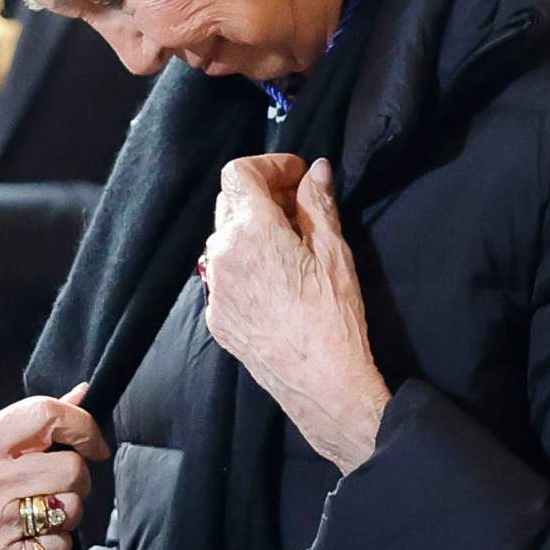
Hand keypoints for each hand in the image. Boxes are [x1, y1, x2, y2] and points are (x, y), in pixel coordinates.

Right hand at [0, 384, 107, 549]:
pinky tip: (32, 543)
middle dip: (79, 479)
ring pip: (71, 507)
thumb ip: (30, 425)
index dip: (82, 426)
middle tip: (62, 487)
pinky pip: (61, 546)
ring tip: (42, 516)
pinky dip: (56, 547)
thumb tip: (82, 393)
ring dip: (68, 514)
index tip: (93, 444)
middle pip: (70, 467)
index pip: (43, 414)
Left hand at [202, 155, 390, 472]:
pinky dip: (244, 264)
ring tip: (289, 244)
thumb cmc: (334, 317)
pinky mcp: (216, 318)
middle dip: (261, 194)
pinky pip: (223, 275)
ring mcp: (214, 290)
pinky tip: (275, 279)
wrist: (321, 385)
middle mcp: (220, 256)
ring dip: (250, 229)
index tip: (297, 174)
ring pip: (223, 240)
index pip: (239, 173)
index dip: (270, 165)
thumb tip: (316, 170)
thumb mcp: (335, 252)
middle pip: (229, 202)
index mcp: (250, 231)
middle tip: (298, 203)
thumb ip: (319, 203)